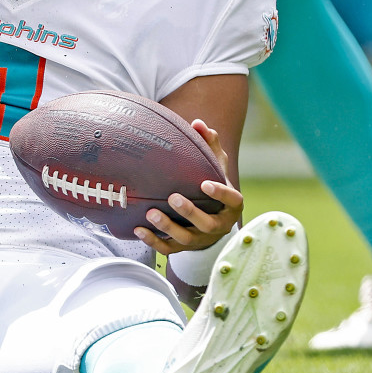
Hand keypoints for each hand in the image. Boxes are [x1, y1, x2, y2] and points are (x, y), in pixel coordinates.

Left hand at [134, 119, 243, 254]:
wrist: (210, 218)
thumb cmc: (211, 184)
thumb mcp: (215, 166)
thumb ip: (209, 145)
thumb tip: (198, 123)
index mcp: (231, 205)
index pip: (232, 200)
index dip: (220, 194)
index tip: (205, 184)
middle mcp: (219, 225)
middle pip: (208, 224)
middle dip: (190, 212)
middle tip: (173, 197)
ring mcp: (202, 239)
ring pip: (187, 240)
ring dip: (168, 228)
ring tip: (150, 213)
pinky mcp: (185, 249)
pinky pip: (170, 249)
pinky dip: (154, 242)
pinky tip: (139, 230)